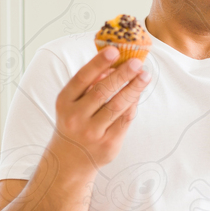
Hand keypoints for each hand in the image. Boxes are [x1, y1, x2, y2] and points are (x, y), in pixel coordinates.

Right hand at [50, 46, 151, 171]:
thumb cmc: (74, 122)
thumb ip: (89, 85)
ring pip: (117, 106)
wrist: (69, 160)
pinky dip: (133, 105)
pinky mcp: (108, 144)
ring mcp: (92, 133)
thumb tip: (113, 66)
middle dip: (122, 75)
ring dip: (134, 88)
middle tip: (137, 62)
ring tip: (145, 76)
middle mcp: (75, 117)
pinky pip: (125, 120)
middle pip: (102, 92)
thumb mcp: (73, 103)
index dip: (98, 63)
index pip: (82, 78)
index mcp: (65, 102)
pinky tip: (138, 93)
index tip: (114, 50)